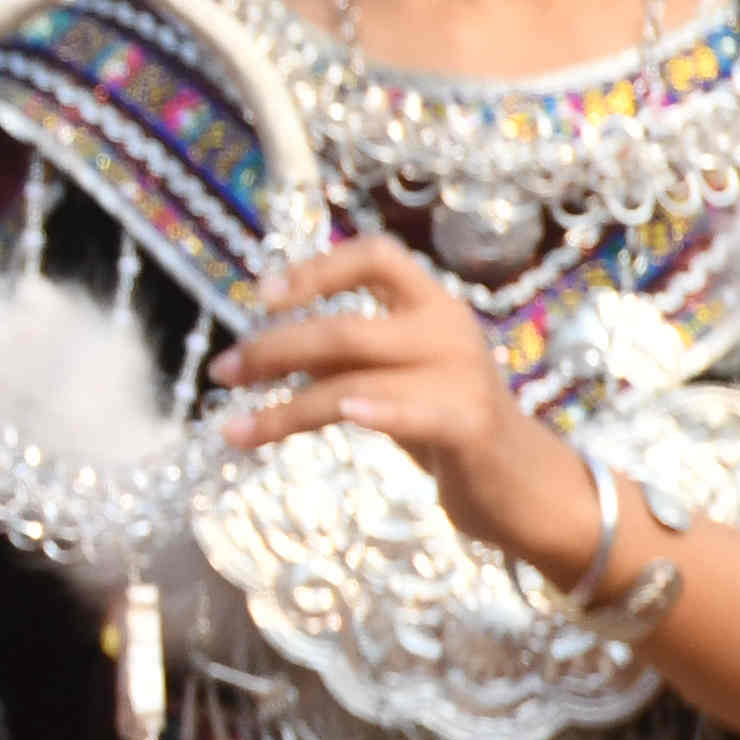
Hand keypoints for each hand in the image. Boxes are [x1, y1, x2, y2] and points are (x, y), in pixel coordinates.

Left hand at [214, 234, 590, 568]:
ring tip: (231, 429)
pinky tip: (348, 413)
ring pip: (353, 382)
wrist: (518, 483)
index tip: (260, 295)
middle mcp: (450, 329)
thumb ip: (339, 355)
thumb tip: (255, 349)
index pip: (377, 256)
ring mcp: (464, 376)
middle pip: (344, 329)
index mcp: (431, 304)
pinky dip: (379, 410)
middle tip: (221, 371)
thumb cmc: (438, 417)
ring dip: (283, 409)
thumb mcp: (387, 374)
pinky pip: (415, 413)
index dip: (316, 268)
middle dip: (272, 350)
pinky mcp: (470, 425)